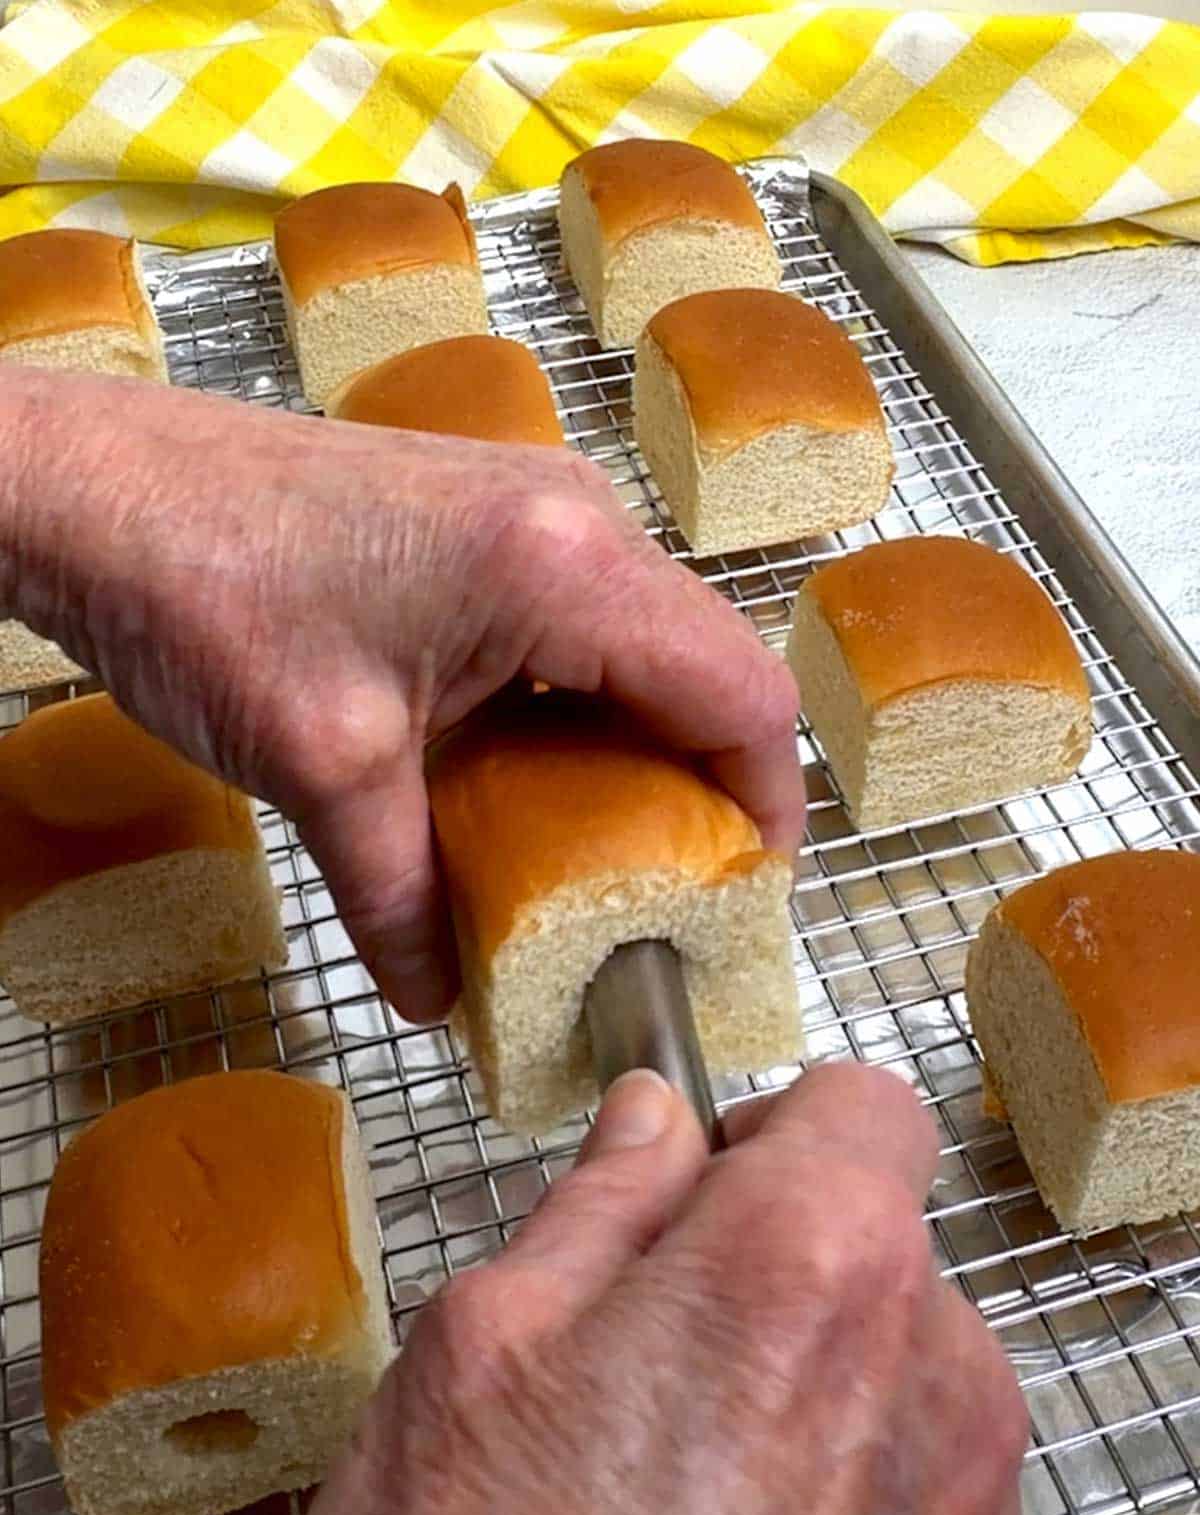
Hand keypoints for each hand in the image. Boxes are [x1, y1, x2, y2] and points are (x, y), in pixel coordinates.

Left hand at [0, 370, 803, 1019]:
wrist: (97, 483)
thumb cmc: (203, 591)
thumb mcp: (324, 773)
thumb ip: (401, 901)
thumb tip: (436, 999)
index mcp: (567, 566)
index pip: (742, 695)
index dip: (769, 808)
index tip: (744, 899)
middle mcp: (578, 517)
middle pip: (709, 669)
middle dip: (704, 789)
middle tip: (665, 895)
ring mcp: (536, 506)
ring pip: (649, 647)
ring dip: (639, 750)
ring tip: (596, 856)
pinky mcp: (490, 519)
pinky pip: (584, 626)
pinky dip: (581, 709)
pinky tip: (525, 781)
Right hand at [283, 1064, 1027, 1514]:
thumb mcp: (483, 1344)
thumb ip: (600, 1201)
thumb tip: (654, 1122)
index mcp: (808, 1263)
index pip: (864, 1102)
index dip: (774, 1124)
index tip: (708, 1180)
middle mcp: (926, 1372)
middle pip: (877, 1236)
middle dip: (776, 1254)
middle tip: (650, 1341)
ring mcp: (960, 1501)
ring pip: (896, 1356)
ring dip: (808, 1373)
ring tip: (675, 1467)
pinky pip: (916, 1472)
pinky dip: (842, 1477)